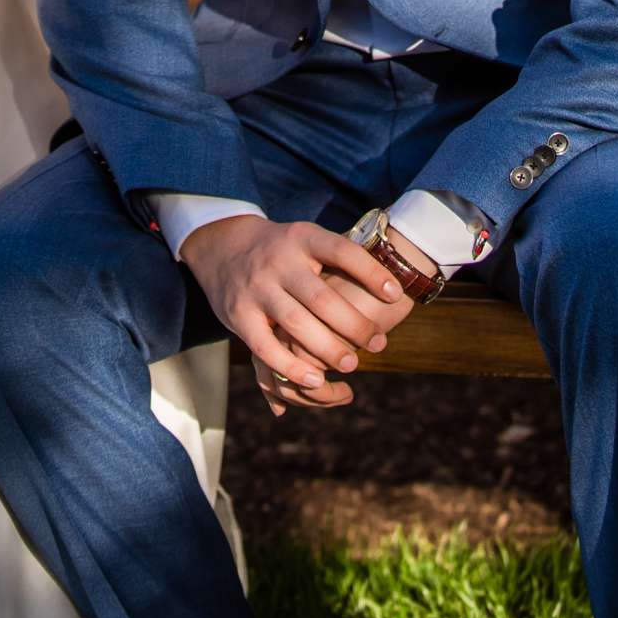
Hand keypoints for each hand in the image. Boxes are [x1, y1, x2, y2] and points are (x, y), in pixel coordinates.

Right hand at [181, 214, 403, 418]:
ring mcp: (257, 288)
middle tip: (378, 344)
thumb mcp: (307, 240)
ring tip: (352, 364)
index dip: (370, 272)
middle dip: (354, 325)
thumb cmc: (283, 251)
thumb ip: (339, 258)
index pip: (341, 251)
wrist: (222, 246)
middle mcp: (279, 261)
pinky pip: (266, 347)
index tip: (395, 294)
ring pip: (296, 324)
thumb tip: (394, 283)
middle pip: (322, 296)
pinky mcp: (239, 315)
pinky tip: (314, 379)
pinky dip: (291, 367)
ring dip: (327, 349)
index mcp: (302, 238)